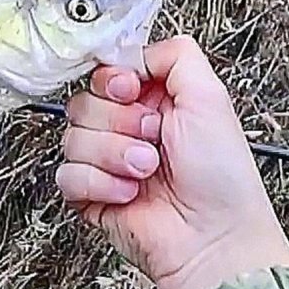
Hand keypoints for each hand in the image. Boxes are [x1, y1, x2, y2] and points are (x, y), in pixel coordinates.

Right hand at [56, 35, 288, 288]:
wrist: (212, 238)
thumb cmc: (222, 178)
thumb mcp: (211, 97)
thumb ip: (175, 55)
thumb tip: (135, 51)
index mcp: (154, 101)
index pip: (106, 72)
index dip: (112, 80)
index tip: (129, 90)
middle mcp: (128, 128)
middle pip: (84, 102)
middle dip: (119, 122)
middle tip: (152, 139)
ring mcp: (107, 162)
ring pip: (72, 138)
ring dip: (112, 155)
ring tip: (145, 171)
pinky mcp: (91, 194)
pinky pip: (67, 174)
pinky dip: (100, 183)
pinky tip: (129, 193)